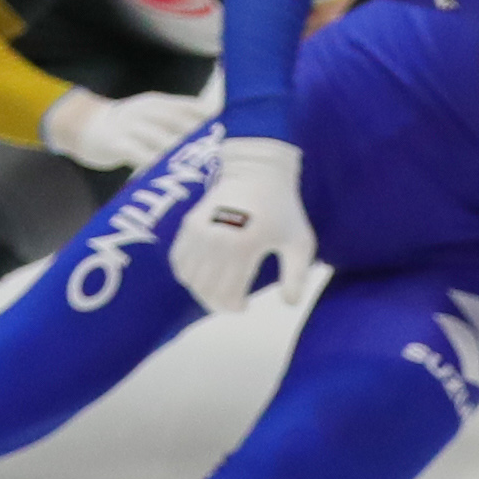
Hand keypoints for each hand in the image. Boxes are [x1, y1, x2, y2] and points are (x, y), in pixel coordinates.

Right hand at [39, 85, 215, 172]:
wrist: (85, 124)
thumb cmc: (130, 128)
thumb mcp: (154, 117)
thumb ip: (179, 124)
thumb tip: (215, 137)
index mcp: (163, 103)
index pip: (195, 110)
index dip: (216, 125)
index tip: (238, 142)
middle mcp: (150, 110)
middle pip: (183, 125)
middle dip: (204, 145)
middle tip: (226, 167)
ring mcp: (133, 125)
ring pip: (164, 142)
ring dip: (183, 161)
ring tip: (203, 179)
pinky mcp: (118, 142)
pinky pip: (140, 156)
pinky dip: (155, 169)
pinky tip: (168, 183)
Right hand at [169, 135, 316, 314]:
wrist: (257, 172)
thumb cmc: (283, 210)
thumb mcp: (299, 243)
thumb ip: (297, 277)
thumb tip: (289, 304)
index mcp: (243, 248)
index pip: (227, 295)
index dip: (234, 307)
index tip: (244, 305)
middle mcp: (216, 241)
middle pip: (206, 290)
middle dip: (218, 303)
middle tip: (231, 301)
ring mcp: (199, 232)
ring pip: (189, 279)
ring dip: (202, 290)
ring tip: (218, 287)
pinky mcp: (189, 224)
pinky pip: (179, 261)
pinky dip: (187, 273)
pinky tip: (204, 272)